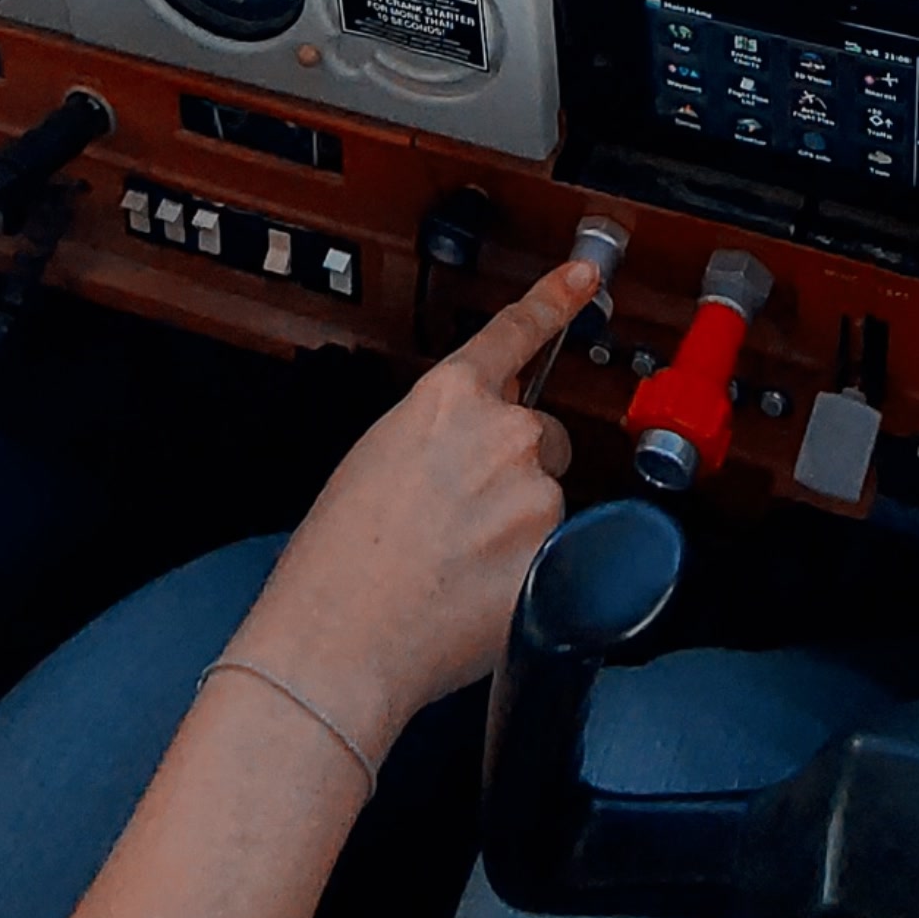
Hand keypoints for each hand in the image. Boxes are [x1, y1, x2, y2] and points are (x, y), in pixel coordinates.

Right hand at [222, 256, 595, 758]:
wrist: (334, 642)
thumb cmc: (335, 562)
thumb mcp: (375, 459)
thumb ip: (438, 431)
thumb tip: (469, 441)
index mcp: (447, 399)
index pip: (515, 333)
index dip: (555, 298)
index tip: (584, 275)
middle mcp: (502, 433)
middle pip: (539, 435)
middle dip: (514, 469)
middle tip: (459, 519)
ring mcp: (534, 492)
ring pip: (545, 499)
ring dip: (516, 525)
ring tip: (454, 566)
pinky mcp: (556, 552)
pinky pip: (554, 553)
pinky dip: (526, 571)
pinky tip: (475, 593)